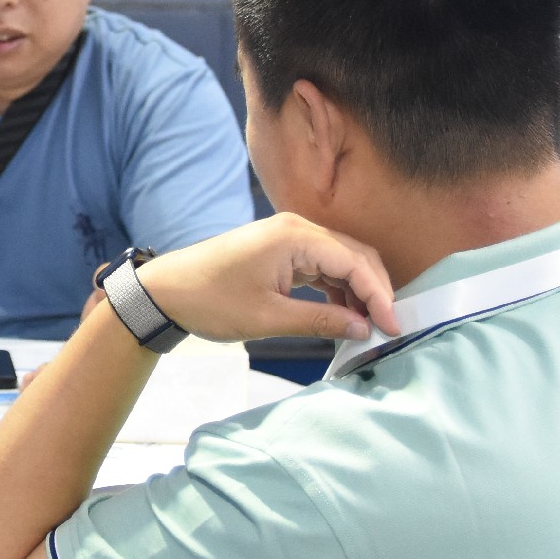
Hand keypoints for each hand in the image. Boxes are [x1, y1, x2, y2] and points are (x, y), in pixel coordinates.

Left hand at [134, 215, 398, 346]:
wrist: (167, 291)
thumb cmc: (211, 300)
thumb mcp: (268, 317)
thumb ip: (320, 320)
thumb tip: (362, 328)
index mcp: (295, 237)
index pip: (355, 263)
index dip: (380, 296)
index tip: (393, 327)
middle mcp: (297, 229)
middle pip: (354, 256)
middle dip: (375, 291)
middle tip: (387, 328)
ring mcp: (289, 238)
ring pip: (340, 261)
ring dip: (357, 292)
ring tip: (367, 327)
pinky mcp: (282, 251)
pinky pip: (322, 266)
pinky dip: (337, 290)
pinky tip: (344, 315)